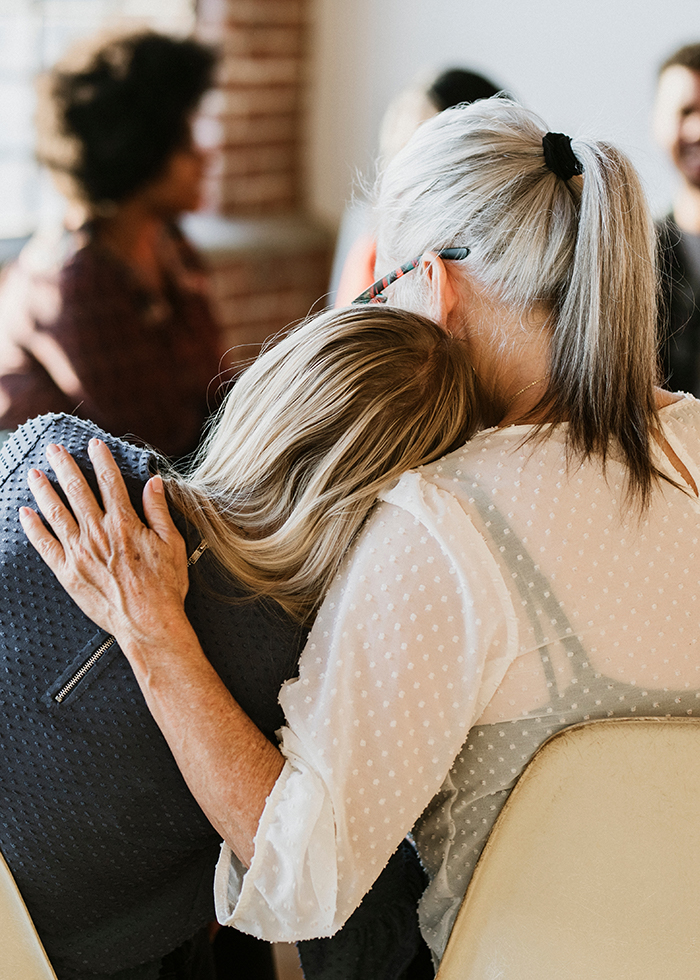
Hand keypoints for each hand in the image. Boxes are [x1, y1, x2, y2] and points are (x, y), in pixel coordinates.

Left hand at [19, 439, 189, 647]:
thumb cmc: (165, 586)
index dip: (101, 459)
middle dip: (64, 466)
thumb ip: (159, 511)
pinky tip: (25, 512)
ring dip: (43, 489)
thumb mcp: (172, 544)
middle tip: (53, 448)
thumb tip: (154, 483)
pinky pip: (45, 545)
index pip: (110, 481)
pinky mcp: (67, 572)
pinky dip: (33, 527)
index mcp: (125, 523)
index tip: (94, 444)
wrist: (148, 623)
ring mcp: (80, 553)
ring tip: (34, 472)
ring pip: (56, 512)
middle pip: (77, 490)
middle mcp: (98, 533)